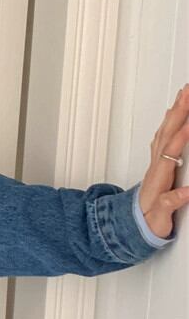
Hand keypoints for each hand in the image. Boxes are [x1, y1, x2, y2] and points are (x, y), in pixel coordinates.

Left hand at [139, 84, 188, 237]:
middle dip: (179, 112)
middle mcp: (155, 167)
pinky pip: (164, 136)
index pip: (170, 153)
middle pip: (167, 134)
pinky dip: (171, 121)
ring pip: (165, 131)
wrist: (135, 226)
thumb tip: (185, 193)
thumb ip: (170, 205)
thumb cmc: (149, 223)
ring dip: (175, 111)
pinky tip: (174, 112)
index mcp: (158, 179)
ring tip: (184, 94)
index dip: (180, 138)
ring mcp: (156, 162)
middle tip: (188, 92)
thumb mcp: (159, 219)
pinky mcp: (158, 162)